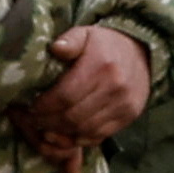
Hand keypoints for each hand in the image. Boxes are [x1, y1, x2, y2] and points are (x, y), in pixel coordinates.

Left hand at [12, 26, 154, 172]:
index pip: (65, 96)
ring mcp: (124, 105)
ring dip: (62, 133)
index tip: (31, 108)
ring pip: (85, 129)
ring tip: (47, 127)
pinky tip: (67, 132)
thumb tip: (55, 48)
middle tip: (35, 120)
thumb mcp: (86, 34)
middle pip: (73, 116)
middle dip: (49, 122)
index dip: (44, 106)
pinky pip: (100, 135)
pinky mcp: (129, 116)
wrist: (142, 53)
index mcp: (101, 66)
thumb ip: (69, 40)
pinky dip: (80, 138)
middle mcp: (115, 88)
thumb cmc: (106, 45)